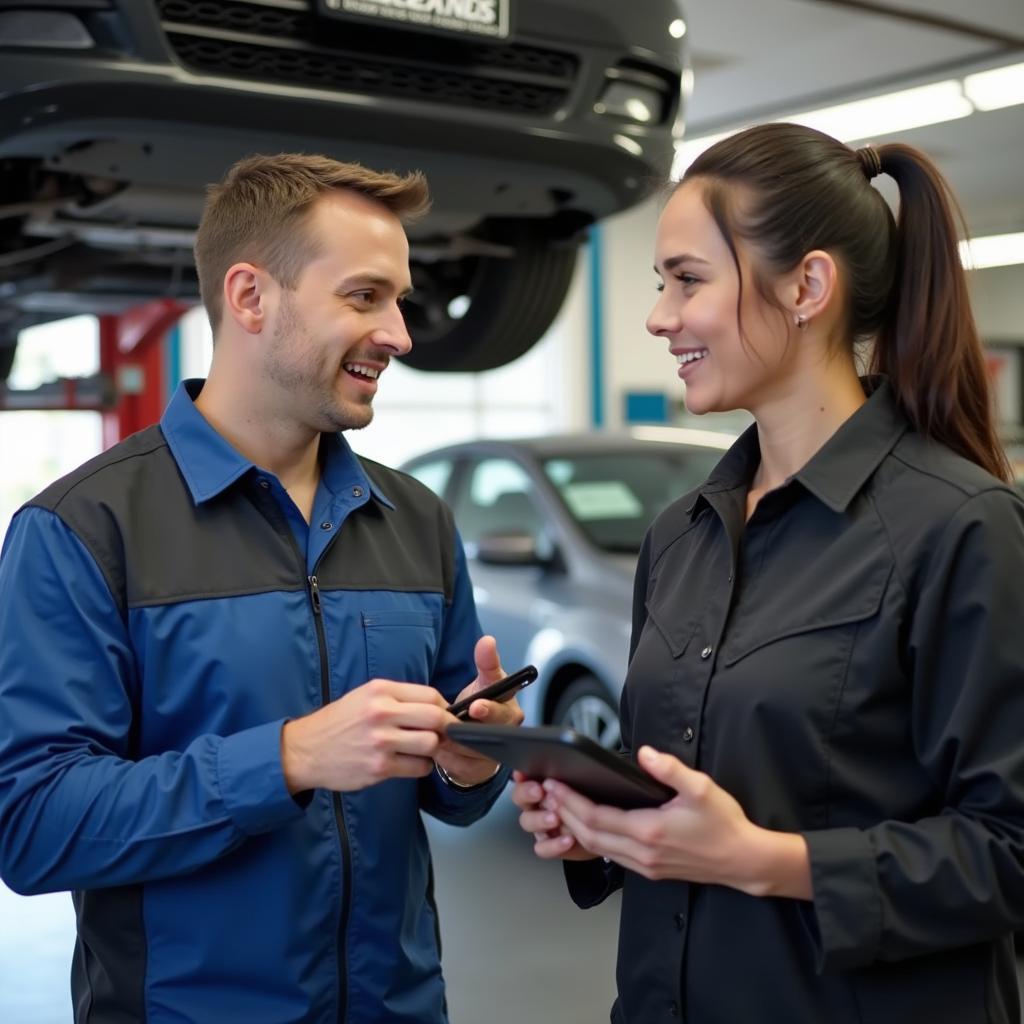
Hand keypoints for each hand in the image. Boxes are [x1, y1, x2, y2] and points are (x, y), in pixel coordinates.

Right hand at [281, 679, 448, 793]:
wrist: (305, 750)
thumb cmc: (339, 722)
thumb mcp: (365, 696)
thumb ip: (398, 698)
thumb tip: (435, 706)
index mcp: (380, 691)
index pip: (430, 695)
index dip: (444, 707)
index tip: (446, 716)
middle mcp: (382, 713)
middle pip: (436, 718)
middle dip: (446, 728)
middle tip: (444, 735)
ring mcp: (381, 741)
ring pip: (431, 744)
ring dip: (434, 749)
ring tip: (424, 750)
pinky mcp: (379, 767)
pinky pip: (418, 767)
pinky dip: (421, 766)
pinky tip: (410, 763)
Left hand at [433, 635, 524, 785]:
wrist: (477, 733)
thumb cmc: (483, 702)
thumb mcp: (486, 680)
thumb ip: (486, 662)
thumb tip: (487, 641)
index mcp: (510, 712)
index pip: (502, 713)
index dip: (489, 710)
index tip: (476, 705)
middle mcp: (506, 737)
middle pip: (485, 737)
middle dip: (463, 732)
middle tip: (446, 727)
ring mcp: (492, 757)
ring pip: (467, 753)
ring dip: (450, 744)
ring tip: (435, 734)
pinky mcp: (477, 771)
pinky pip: (457, 767)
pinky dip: (444, 758)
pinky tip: (435, 748)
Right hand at [511, 771, 597, 861]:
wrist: (604, 828)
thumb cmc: (593, 799)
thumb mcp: (583, 781)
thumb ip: (570, 774)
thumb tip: (566, 762)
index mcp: (542, 785)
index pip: (523, 776)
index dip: (520, 775)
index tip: (523, 774)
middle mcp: (537, 805)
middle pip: (520, 798)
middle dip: (527, 793)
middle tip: (539, 792)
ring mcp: (542, 826)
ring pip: (527, 822)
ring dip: (539, 819)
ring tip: (554, 818)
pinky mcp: (550, 845)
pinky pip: (542, 848)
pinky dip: (553, 845)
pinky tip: (568, 839)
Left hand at [543, 746, 811, 897]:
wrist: (744, 860)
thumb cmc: (724, 824)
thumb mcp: (701, 788)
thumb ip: (670, 769)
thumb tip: (645, 753)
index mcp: (650, 831)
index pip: (597, 818)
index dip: (572, 802)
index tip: (555, 786)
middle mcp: (642, 853)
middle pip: (590, 835)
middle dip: (566, 814)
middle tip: (548, 794)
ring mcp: (645, 865)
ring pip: (599, 849)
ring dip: (576, 829)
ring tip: (561, 807)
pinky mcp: (651, 870)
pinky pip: (612, 856)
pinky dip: (594, 841)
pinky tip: (589, 827)